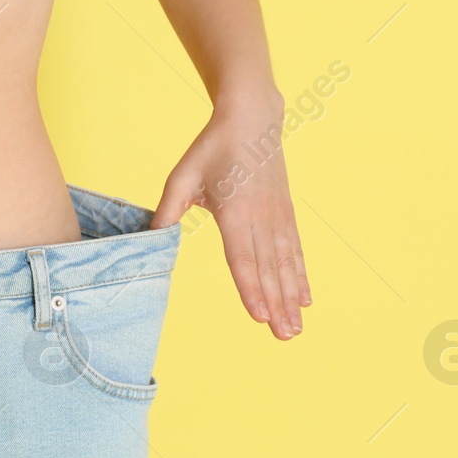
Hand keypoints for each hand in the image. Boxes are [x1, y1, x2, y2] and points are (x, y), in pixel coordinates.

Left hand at [150, 92, 311, 339]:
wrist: (252, 120)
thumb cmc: (212, 148)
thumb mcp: (182, 174)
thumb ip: (168, 208)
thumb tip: (151, 237)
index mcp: (234, 210)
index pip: (242, 257)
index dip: (250, 287)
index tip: (259, 315)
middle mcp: (260, 216)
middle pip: (268, 268)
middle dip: (276, 304)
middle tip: (283, 337)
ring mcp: (277, 215)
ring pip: (285, 263)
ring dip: (291, 297)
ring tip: (296, 328)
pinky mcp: (285, 213)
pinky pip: (295, 250)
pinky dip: (300, 275)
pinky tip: (305, 299)